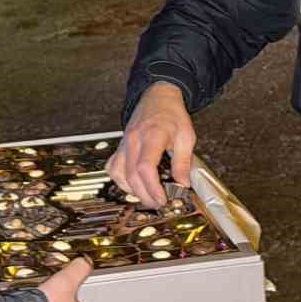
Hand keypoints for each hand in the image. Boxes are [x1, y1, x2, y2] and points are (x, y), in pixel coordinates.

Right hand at [105, 82, 194, 207]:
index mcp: (153, 135)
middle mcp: (134, 139)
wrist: (158, 98)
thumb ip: (184, 162)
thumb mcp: (187, 136)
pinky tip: (132, 185)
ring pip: (119, 173)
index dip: (152, 187)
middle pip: (132, 175)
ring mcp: (124, 143)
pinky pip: (113, 167)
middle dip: (145, 194)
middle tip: (158, 203)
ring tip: (147, 197)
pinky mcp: (120, 146)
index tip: (162, 198)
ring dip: (132, 190)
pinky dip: (120, 180)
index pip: (146, 167)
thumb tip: (183, 184)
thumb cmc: (172, 115)